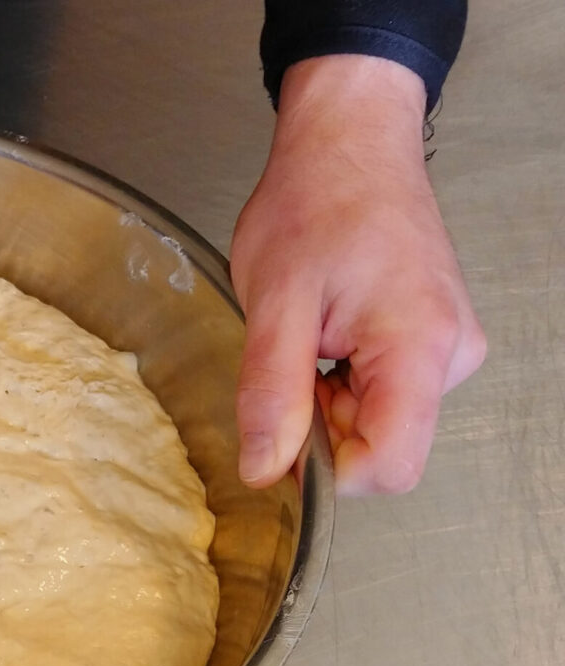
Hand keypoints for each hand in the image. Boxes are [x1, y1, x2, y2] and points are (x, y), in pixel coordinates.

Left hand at [230, 54, 485, 494]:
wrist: (350, 144)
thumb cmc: (315, 203)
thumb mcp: (273, 303)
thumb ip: (272, 393)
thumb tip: (265, 471)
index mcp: (417, 346)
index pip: (389, 465)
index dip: (328, 471)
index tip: (282, 433)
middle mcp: (450, 355)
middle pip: (385, 451)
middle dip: (323, 431)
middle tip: (291, 362)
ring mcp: (448, 350)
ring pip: (381, 426)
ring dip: (328, 404)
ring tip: (309, 335)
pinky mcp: (436, 344)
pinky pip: (385, 398)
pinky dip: (342, 384)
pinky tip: (327, 334)